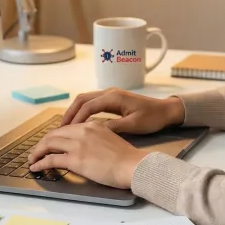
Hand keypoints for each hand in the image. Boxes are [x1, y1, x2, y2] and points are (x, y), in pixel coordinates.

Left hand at [28, 122, 146, 188]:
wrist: (132, 165)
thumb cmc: (127, 158)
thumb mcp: (111, 139)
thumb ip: (97, 138)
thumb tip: (89, 147)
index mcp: (92, 125)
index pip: (67, 128)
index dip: (55, 136)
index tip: (49, 143)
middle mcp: (82, 131)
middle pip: (54, 134)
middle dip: (42, 143)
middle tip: (37, 152)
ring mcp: (77, 144)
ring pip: (48, 144)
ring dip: (37, 152)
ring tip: (32, 160)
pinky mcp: (74, 159)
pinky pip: (50, 159)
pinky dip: (40, 163)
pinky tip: (36, 167)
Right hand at [61, 89, 185, 133]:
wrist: (165, 111)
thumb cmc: (152, 118)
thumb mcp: (133, 125)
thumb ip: (114, 127)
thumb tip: (94, 131)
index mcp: (113, 97)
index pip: (88, 106)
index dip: (76, 119)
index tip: (66, 132)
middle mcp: (109, 93)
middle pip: (82, 99)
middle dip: (69, 113)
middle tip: (59, 129)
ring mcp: (110, 95)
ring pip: (85, 100)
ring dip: (74, 111)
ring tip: (65, 126)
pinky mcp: (112, 99)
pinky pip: (92, 103)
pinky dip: (82, 111)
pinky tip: (79, 123)